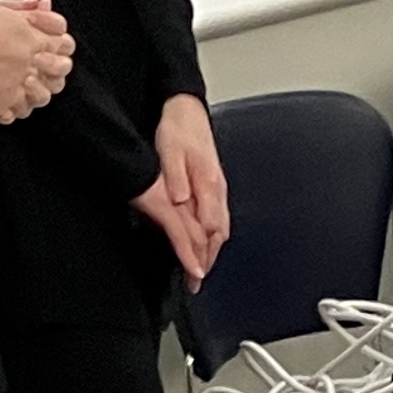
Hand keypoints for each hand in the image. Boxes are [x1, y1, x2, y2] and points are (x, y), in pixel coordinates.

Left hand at [139, 92, 229, 281]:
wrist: (186, 110)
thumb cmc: (177, 129)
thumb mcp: (171, 152)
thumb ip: (178, 179)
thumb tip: (182, 202)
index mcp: (207, 186)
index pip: (208, 230)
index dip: (201, 255)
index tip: (195, 275)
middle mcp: (216, 190)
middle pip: (218, 234)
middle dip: (208, 260)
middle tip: (197, 282)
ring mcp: (217, 189)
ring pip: (220, 228)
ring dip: (212, 251)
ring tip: (202, 269)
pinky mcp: (214, 186)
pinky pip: (218, 218)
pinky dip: (213, 236)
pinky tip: (208, 242)